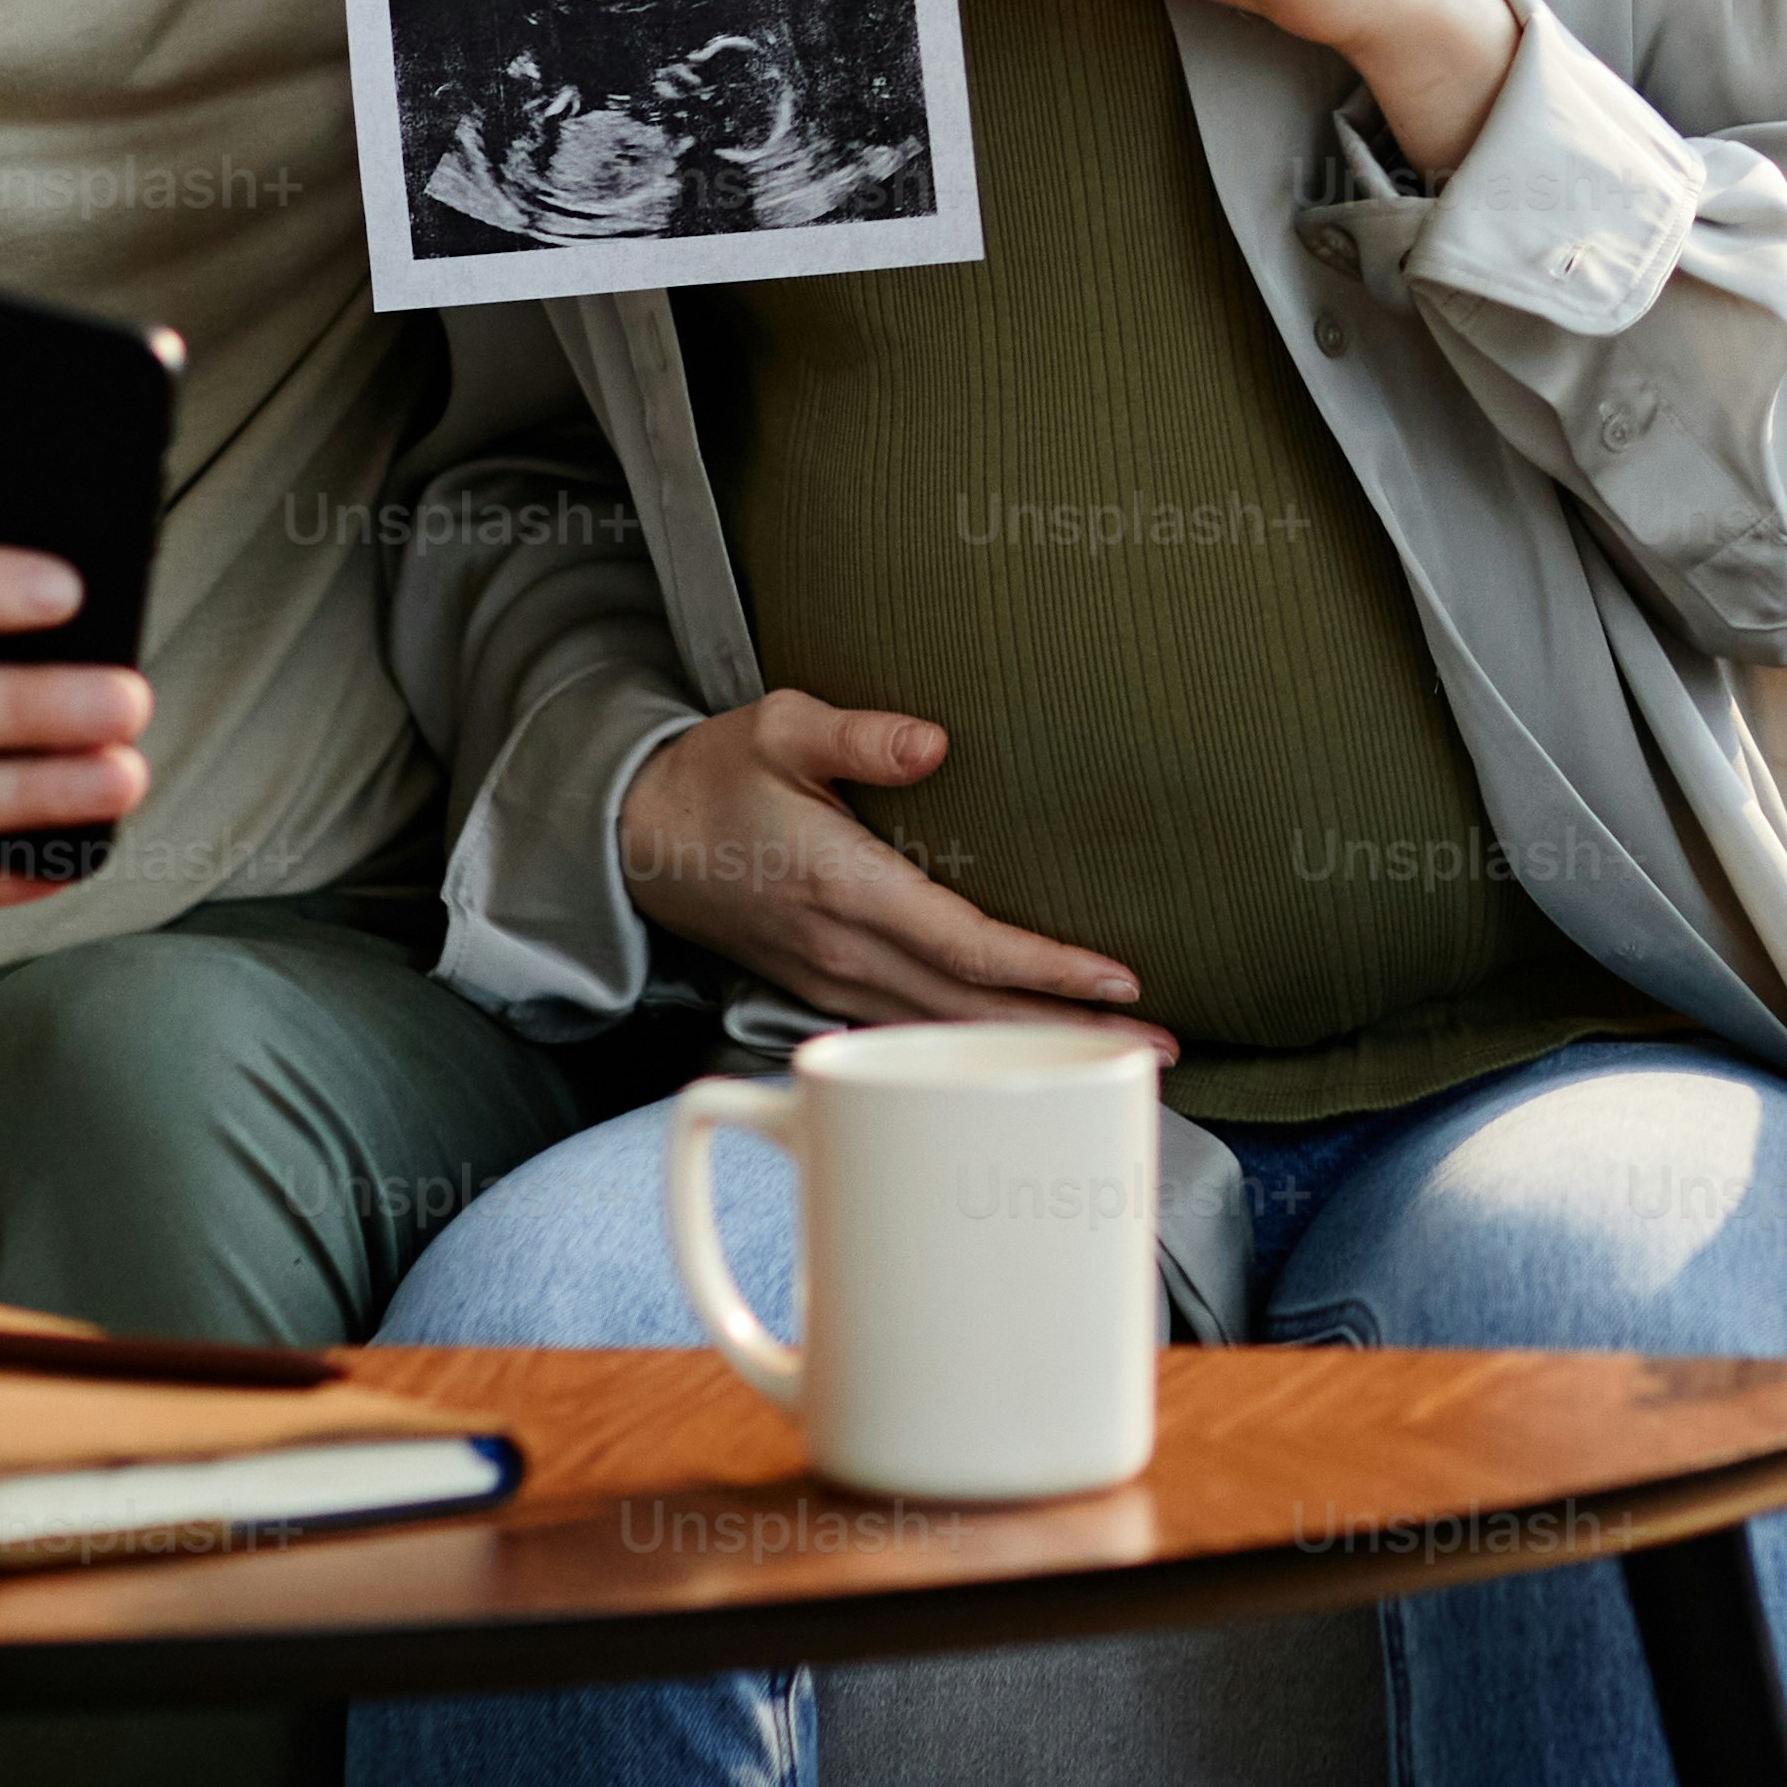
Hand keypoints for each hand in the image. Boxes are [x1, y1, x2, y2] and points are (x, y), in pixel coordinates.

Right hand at [615, 690, 1173, 1044]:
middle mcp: (844, 950)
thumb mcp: (780, 727)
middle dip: (1067, 1031)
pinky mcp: (823, 989)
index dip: (1045, 969)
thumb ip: (859, 734)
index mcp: (844, 887)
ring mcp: (832, 981)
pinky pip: (911, 1029)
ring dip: (1030, 1049)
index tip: (1117, 981)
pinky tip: (1021, 1050)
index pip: (965, 945)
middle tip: (1155, 1050)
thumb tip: (934, 742)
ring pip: (945, 1032)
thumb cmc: (713, 774)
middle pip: (972, 1008)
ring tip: (1111, 1059)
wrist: (631, 837)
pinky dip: (973, 1047)